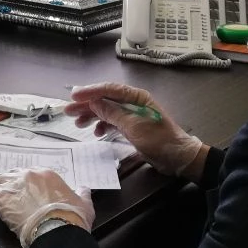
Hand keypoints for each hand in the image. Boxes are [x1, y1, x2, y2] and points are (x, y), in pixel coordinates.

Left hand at [0, 169, 93, 247]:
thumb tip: (85, 188)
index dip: (27, 181)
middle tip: (8, 190)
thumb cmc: (71, 218)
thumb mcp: (84, 204)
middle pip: (14, 174)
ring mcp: (13, 185)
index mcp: (47, 174)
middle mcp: (28, 175)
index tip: (26, 187)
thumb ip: (83, 194)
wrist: (57, 230)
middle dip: (11, 182)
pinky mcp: (1, 197)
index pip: (32, 173)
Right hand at [66, 83, 205, 179]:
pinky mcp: (132, 127)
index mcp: (136, 97)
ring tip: (78, 124)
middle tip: (68, 111)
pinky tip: (96, 133)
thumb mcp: (134, 126)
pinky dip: (103, 126)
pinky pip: (112, 122)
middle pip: (105, 100)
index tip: (73, 96)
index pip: (109, 89)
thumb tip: (93, 102)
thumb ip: (112, 113)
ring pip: (107, 111)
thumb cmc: (159, 140)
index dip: (90, 91)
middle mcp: (133, 103)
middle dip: (86, 105)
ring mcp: (132, 115)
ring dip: (92, 116)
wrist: (179, 158)